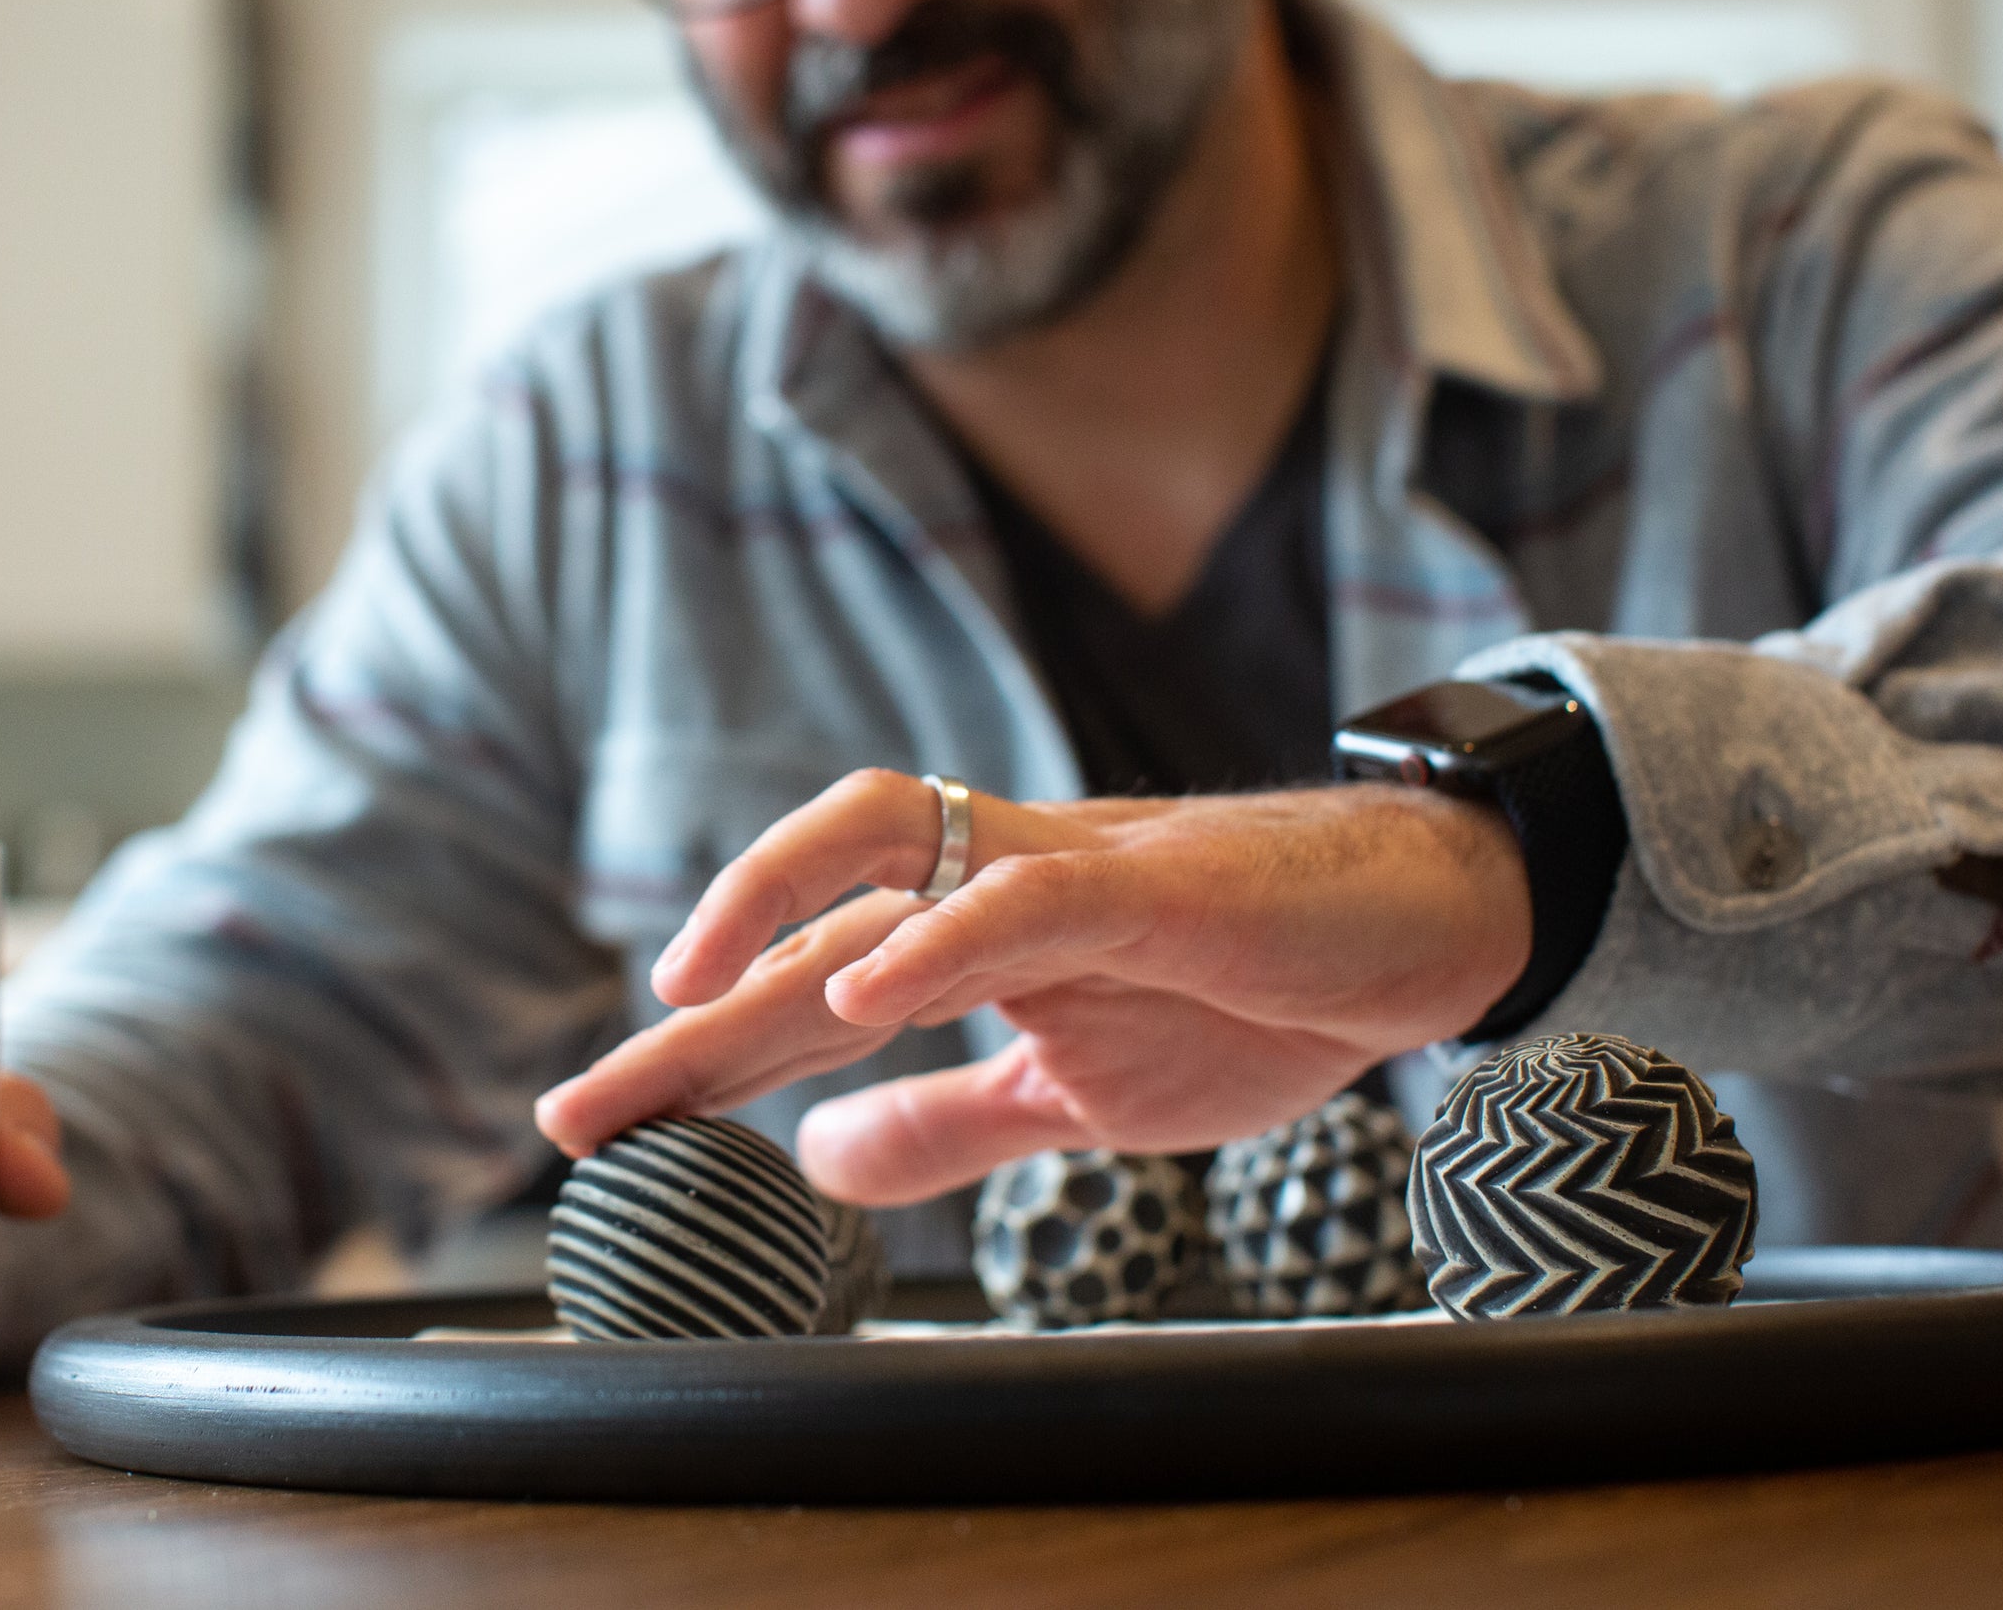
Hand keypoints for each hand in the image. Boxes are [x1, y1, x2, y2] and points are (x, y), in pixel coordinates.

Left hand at [534, 770, 1529, 1205]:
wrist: (1418, 926)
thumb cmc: (1253, 990)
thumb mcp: (1073, 1098)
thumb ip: (946, 1123)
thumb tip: (819, 1164)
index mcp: (962, 938)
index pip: (798, 994)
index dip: (691, 1061)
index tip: (590, 1133)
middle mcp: (986, 880)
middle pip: (803, 915)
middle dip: (688, 1014)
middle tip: (585, 1106)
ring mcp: (1065, 869)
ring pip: (886, 837)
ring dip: (771, 903)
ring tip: (689, 992)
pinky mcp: (1152, 884)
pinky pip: (1026, 893)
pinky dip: (938, 935)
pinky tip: (863, 986)